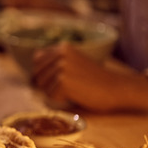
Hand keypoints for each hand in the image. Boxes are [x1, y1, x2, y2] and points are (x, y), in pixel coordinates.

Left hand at [32, 44, 147, 112]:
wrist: (117, 88)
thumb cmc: (95, 80)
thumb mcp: (74, 63)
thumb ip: (54, 64)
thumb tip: (30, 78)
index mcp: (63, 47)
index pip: (37, 60)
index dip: (44, 73)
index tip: (59, 80)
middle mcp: (60, 53)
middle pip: (37, 75)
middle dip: (49, 85)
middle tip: (70, 87)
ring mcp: (61, 66)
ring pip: (43, 87)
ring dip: (56, 93)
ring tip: (75, 89)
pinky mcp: (63, 81)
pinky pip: (51, 96)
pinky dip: (61, 100)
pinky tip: (77, 94)